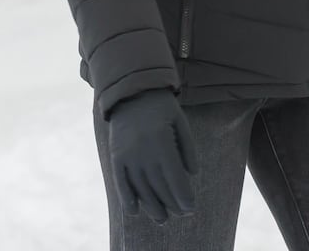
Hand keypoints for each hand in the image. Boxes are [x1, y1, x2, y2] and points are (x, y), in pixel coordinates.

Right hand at [107, 89, 197, 222]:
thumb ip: (187, 148)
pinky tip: (135, 211)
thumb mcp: (180, 121)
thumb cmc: (161, 106)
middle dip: (172, 203)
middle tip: (182, 214)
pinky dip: (127, 198)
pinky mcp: (116, 156)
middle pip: (159, 186)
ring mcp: (127, 155)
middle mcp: (143, 151)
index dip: (183, 196)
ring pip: (141, 188)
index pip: (174, 178)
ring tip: (162, 218)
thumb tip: (192, 174)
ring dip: (152, 206)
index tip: (190, 208)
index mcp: (162, 142)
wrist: (131, 90)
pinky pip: (121, 182)